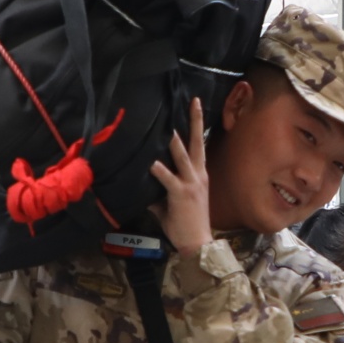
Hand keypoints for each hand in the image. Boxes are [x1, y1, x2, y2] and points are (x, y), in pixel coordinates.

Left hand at [145, 101, 212, 254]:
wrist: (198, 241)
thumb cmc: (187, 224)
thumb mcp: (173, 204)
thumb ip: (159, 193)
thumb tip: (144, 188)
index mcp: (199, 174)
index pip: (199, 145)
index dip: (197, 127)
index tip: (195, 108)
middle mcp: (198, 174)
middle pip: (197, 142)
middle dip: (195, 121)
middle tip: (193, 101)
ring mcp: (190, 183)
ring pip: (183, 155)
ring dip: (174, 141)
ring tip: (168, 126)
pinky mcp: (181, 193)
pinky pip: (168, 178)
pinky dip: (159, 170)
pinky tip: (151, 163)